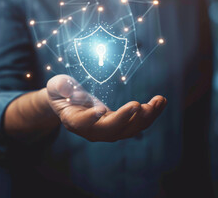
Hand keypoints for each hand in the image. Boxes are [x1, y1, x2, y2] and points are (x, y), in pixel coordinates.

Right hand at [46, 75, 166, 141]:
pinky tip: (161, 101)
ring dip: (146, 117)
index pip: (82, 123)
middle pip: (111, 130)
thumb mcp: (56, 86)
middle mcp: (93, 131)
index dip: (91, 118)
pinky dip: (151, 114)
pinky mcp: (121, 126)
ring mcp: (109, 130)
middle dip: (126, 119)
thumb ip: (60, 87)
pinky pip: (138, 123)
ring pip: (129, 129)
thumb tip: (67, 88)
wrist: (70, 103)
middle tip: (138, 105)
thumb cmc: (61, 92)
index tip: (100, 110)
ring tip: (158, 100)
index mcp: (74, 121)